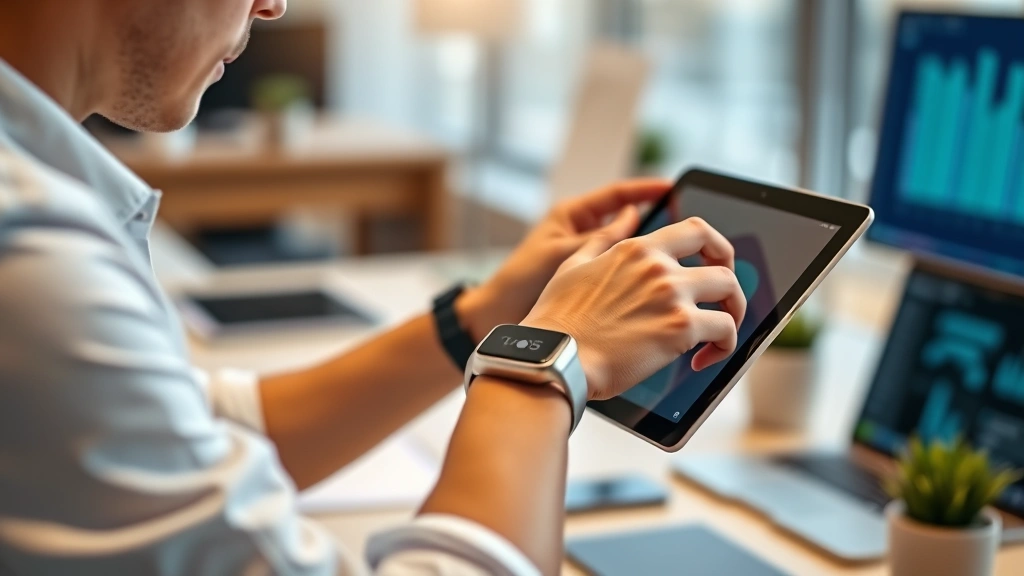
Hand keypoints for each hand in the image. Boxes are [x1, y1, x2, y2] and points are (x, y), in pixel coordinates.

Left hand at [458, 180, 671, 341]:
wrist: (499, 317)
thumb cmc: (520, 282)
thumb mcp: (562, 255)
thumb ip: (599, 238)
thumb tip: (633, 215)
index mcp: (572, 217)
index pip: (618, 195)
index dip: (647, 190)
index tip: (674, 188)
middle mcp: (582, 234)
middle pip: (631, 221)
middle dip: (659, 224)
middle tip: (689, 231)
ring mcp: (588, 259)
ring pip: (632, 252)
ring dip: (654, 256)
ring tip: (683, 262)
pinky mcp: (591, 285)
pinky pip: (625, 276)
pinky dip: (641, 280)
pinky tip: (663, 288)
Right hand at [521, 217, 746, 400]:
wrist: (555, 357)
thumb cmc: (557, 319)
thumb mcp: (574, 265)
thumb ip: (605, 238)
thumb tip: (626, 216)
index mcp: (636, 249)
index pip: (696, 229)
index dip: (718, 245)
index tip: (718, 263)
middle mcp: (659, 267)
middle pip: (723, 265)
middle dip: (731, 288)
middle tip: (724, 307)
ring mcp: (672, 296)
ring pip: (730, 294)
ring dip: (732, 316)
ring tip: (719, 337)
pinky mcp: (680, 329)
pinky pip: (724, 332)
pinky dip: (722, 347)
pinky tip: (703, 360)